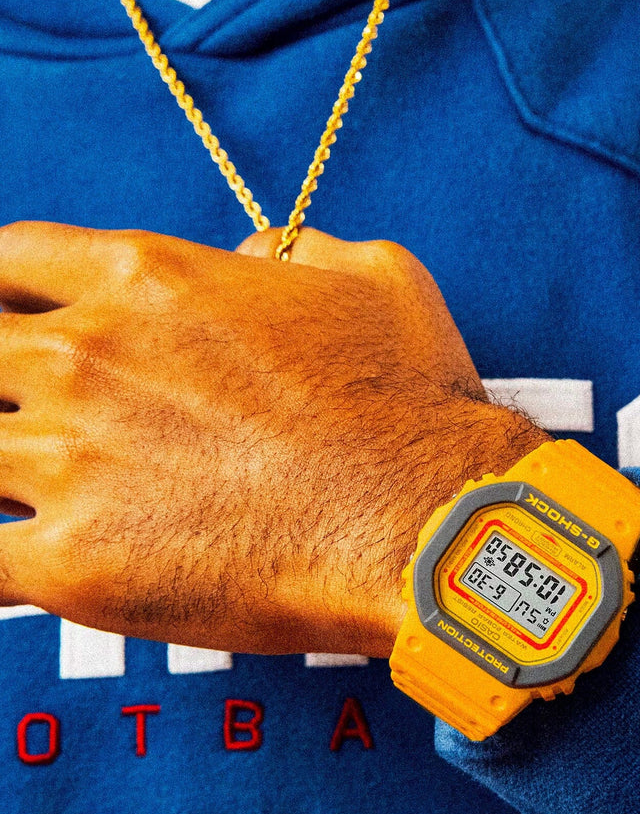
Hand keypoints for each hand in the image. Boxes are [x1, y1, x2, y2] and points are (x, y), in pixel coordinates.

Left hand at [0, 223, 547, 655]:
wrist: (424, 521)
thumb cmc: (410, 406)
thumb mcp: (378, 279)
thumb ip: (300, 250)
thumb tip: (254, 257)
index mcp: (149, 279)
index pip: (9, 260)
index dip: (3, 292)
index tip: (16, 322)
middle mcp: (89, 358)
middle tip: (27, 416)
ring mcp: (71, 460)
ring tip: (34, 492)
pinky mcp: (73, 564)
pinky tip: (25, 563)